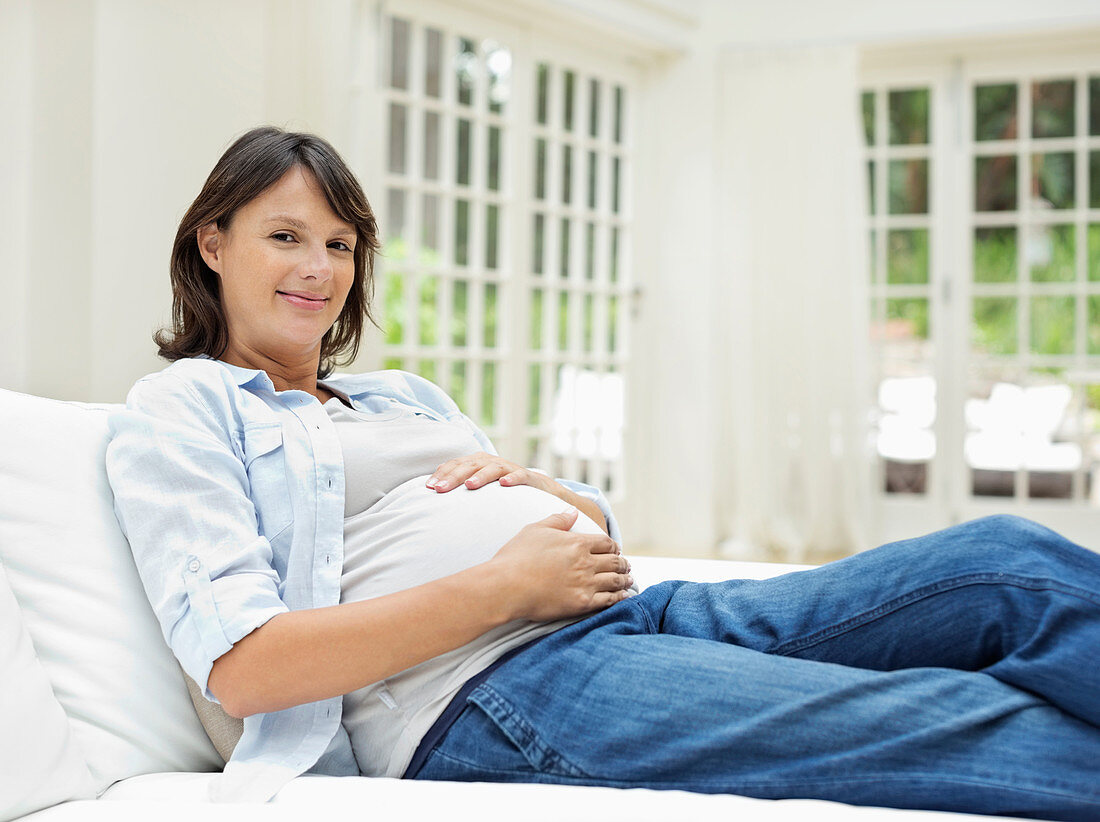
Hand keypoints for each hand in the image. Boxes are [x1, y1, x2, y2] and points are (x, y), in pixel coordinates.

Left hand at [427, 452, 561, 496]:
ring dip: (480, 475)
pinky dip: (512, 478)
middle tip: (440, 489)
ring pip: (492, 468)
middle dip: (453, 476)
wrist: (540, 491)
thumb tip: (433, 497)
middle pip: (469, 465)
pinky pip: (520, 476)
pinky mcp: (528, 477)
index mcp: (477, 463)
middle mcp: (491, 462)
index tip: (428, 487)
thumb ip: (460, 489)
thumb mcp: (480, 488)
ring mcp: (510, 469)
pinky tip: (505, 484)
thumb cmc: (503, 491)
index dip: (442, 474)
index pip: (456, 465)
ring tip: (469, 485)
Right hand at [491, 508, 632, 621]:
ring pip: (615, 581)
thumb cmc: (516, 556)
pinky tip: (622, 598)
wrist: (505, 586)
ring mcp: (585, 584)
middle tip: (626, 566)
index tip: (615, 551)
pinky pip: (609, 601)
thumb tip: (572, 511)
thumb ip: (558, 520)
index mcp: (577, 542)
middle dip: (622, 564)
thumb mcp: (535, 529)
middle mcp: (586, 562)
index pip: (606, 543)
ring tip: (628, 581)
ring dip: (624, 580)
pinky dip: (619, 598)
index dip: (613, 547)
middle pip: (615, 562)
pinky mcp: (581, 604)